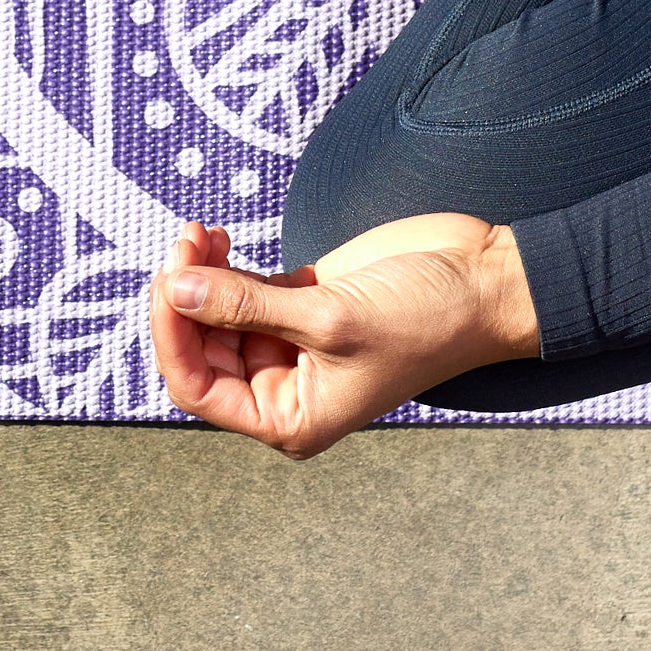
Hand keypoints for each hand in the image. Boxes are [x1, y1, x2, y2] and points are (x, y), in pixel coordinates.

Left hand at [147, 211, 542, 457]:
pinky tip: (216, 238)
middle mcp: (285, 386)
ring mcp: (292, 341)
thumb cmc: (425, 320)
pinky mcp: (303, 301)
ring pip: (217, 313)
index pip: (199, 386)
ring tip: (199, 233)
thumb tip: (175, 290)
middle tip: (184, 244)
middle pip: (202, 348)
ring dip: (200, 275)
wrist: (482, 281)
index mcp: (291, 417)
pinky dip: (223, 265)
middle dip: (183, 297)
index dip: (173, 335)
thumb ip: (246, 304)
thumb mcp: (329, 317)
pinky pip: (242, 289)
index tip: (168, 282)